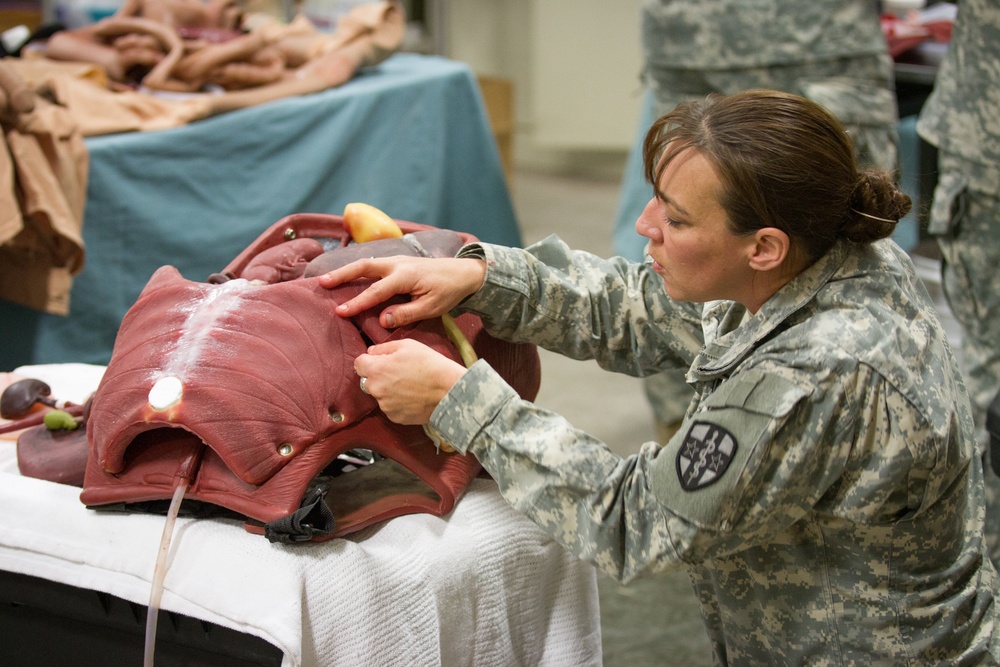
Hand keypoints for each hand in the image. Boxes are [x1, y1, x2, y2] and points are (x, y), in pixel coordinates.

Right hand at [319, 255, 485, 327]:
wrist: (464, 272)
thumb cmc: (449, 291)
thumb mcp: (431, 307)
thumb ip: (406, 313)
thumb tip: (382, 320)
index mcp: (405, 276)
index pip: (376, 292)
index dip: (357, 302)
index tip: (340, 311)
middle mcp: (397, 264)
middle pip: (363, 267)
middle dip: (341, 275)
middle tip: (321, 282)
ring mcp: (397, 261)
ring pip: (366, 264)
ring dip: (346, 270)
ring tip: (328, 279)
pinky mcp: (398, 262)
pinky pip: (374, 264)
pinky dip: (358, 269)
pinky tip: (348, 276)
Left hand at [354, 339, 466, 424]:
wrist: (448, 390)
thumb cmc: (430, 364)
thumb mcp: (407, 345)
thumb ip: (384, 347)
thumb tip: (371, 352)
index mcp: (376, 369)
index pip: (358, 364)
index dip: (369, 360)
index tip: (380, 360)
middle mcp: (376, 389)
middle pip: (367, 381)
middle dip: (378, 376)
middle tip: (398, 373)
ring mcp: (385, 406)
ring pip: (380, 395)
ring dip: (388, 391)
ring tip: (409, 385)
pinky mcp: (395, 417)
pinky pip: (391, 408)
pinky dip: (398, 403)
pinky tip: (412, 396)